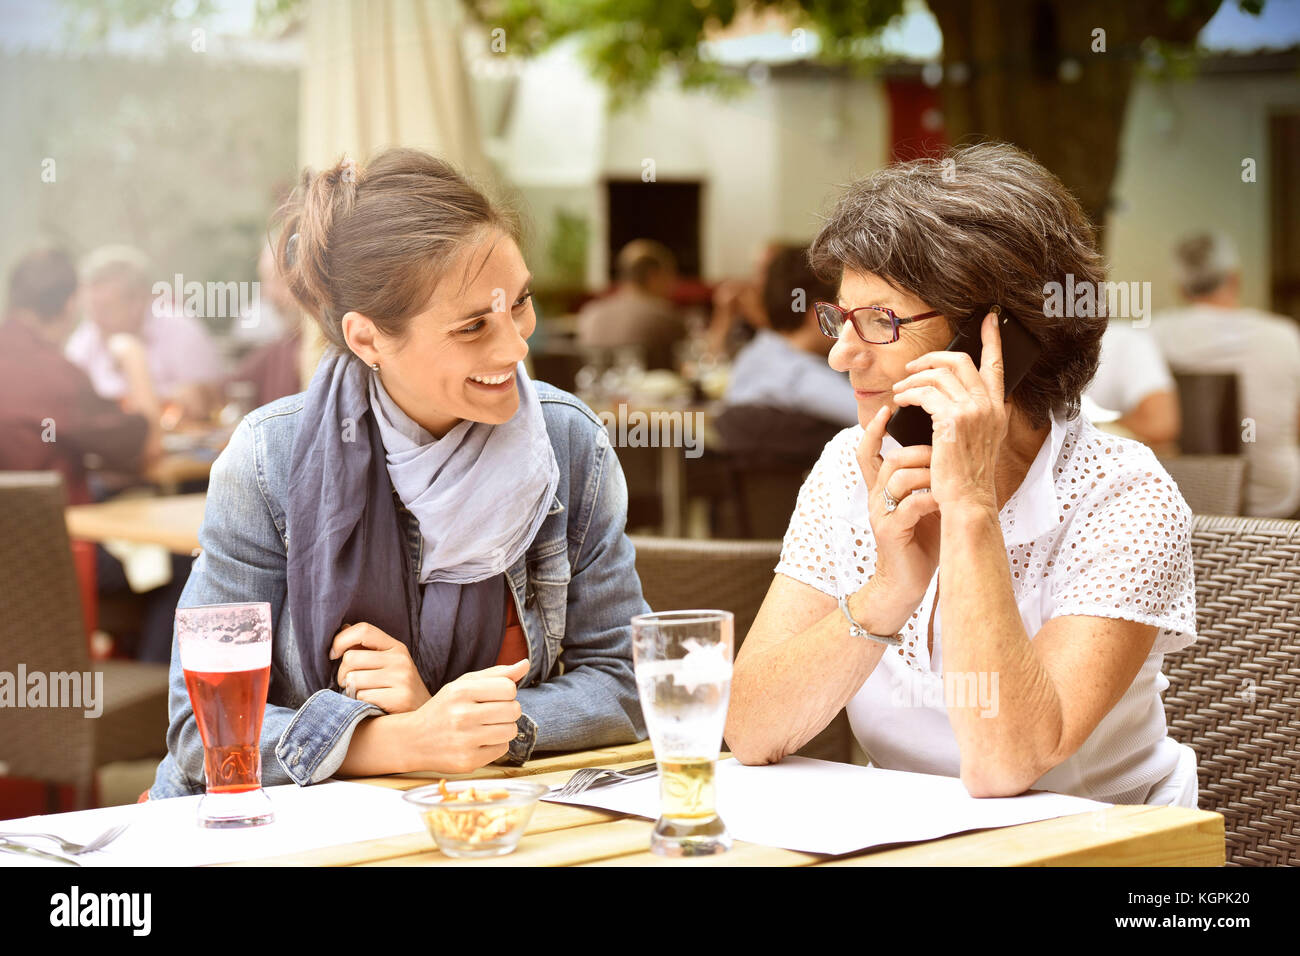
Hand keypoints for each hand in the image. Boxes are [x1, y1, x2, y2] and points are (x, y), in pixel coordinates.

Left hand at [331, 623, 430, 713]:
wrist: (422, 717)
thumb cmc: (396, 689)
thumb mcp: (386, 664)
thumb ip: (365, 647)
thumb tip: (343, 628)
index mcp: (396, 647)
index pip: (363, 630)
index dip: (341, 640)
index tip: (333, 655)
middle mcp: (400, 659)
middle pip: (351, 658)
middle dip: (341, 674)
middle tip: (348, 684)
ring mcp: (402, 678)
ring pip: (353, 679)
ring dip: (351, 692)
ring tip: (362, 695)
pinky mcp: (400, 698)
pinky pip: (363, 697)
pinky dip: (361, 704)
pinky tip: (372, 706)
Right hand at [403, 659, 529, 773]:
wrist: (413, 740)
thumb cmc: (444, 708)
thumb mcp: (464, 684)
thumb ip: (496, 674)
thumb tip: (526, 664)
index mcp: (461, 691)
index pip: (509, 688)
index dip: (507, 692)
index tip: (494, 696)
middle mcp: (462, 715)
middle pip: (514, 710)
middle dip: (508, 710)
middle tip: (491, 713)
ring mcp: (465, 740)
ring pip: (512, 730)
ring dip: (504, 728)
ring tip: (486, 727)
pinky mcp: (468, 761)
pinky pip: (502, 749)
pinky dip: (496, 745)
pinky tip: (480, 741)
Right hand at [857, 404, 941, 612]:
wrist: (906, 583)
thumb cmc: (920, 541)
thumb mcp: (922, 502)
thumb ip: (926, 477)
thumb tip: (946, 448)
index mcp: (881, 488)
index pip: (867, 450)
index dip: (873, 429)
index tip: (888, 409)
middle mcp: (875, 497)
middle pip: (891, 458)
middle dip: (921, 453)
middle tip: (943, 460)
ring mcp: (880, 513)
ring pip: (899, 477)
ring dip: (928, 475)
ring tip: (946, 484)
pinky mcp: (889, 530)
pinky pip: (909, 504)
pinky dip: (930, 498)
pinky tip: (944, 502)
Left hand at [890, 311, 1007, 511]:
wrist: (968, 500)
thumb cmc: (967, 475)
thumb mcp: (980, 440)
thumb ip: (974, 414)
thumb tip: (950, 393)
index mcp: (998, 408)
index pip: (997, 365)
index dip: (992, 339)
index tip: (988, 320)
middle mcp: (989, 406)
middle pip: (960, 361)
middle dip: (932, 357)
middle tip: (913, 366)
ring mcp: (973, 411)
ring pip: (938, 374)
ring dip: (913, 377)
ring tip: (899, 389)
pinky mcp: (953, 420)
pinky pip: (925, 393)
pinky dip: (908, 393)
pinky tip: (900, 400)